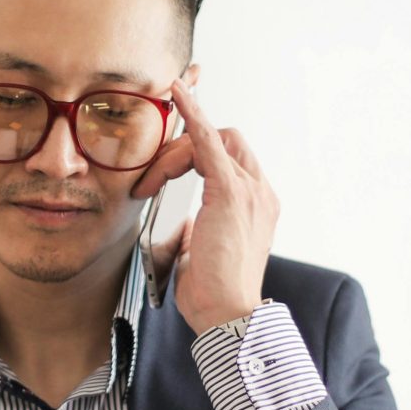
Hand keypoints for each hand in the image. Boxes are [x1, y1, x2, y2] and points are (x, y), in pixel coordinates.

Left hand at [134, 79, 278, 333]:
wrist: (229, 315)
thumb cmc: (214, 294)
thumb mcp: (204, 254)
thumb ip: (199, 231)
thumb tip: (185, 224)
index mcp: (257, 207)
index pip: (232, 157)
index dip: (203, 144)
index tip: (177, 139)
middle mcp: (260, 193)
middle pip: (225, 141)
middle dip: (184, 150)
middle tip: (152, 180)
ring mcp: (250, 191)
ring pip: (212, 141)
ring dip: (176, 153)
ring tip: (150, 181)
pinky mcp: (231, 193)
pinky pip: (209, 140)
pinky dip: (193, 113)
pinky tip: (177, 93)